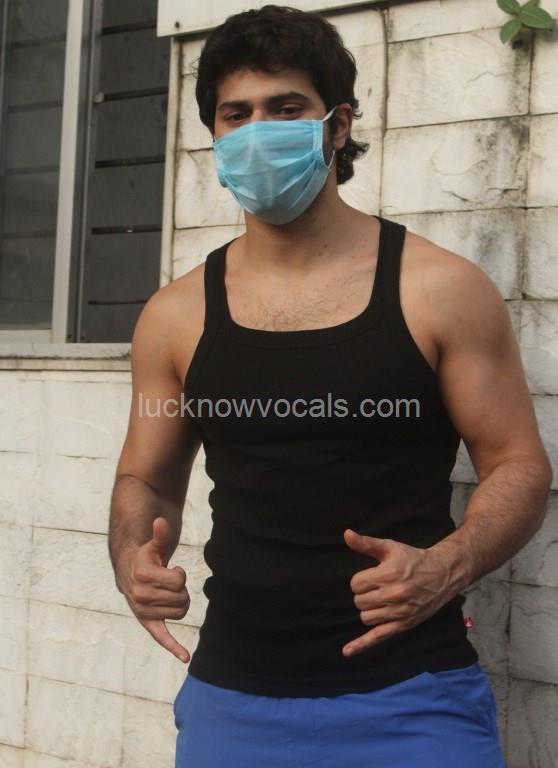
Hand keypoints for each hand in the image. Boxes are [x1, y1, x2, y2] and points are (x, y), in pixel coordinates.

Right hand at [118, 516, 190, 662]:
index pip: (179, 581)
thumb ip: (160, 535)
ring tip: (168, 592)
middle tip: (169, 581)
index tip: (171, 569)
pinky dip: (174, 647)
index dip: (180, 574)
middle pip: (182, 598)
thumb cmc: (147, 557)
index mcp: (143, 576)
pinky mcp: (148, 622)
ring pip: (180, 611)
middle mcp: (140, 596)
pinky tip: (185, 657)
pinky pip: (161, 637)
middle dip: (181, 589)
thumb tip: (161, 521)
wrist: (130, 571)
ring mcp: (143, 611)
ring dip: (180, 601)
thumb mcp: (154, 545)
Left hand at [342, 529, 456, 656]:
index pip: (356, 584)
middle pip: (359, 601)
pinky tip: (347, 651)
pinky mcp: (403, 625)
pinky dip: (361, 645)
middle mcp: (393, 595)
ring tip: (381, 599)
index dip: (360, 579)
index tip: (372, 576)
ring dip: (368, 609)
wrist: (442, 574)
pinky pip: (378, 637)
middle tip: (377, 587)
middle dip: (364, 594)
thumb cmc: (413, 559)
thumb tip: (346, 534)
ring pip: (366, 617)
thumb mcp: (390, 547)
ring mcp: (399, 613)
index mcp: (388, 575)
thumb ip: (366, 544)